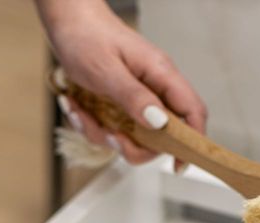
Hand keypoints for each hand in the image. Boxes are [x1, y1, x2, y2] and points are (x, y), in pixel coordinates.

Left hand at [37, 0, 206, 164]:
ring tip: (80, 112)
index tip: (179, 165)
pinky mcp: (120, 103)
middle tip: (111, 136)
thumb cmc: (86, 36)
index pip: (192, 112)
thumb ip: (133, 97)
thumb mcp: (106, 70)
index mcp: (161, 74)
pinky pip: (113, 128)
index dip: (192, 142)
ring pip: (133, 136)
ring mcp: (137, 97)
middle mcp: (154, 88)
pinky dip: (91, 124)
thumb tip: (158, 123)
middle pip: (162, 135)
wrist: (67, 20)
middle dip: (134, 145)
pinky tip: (76, 105)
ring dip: (103, 133)